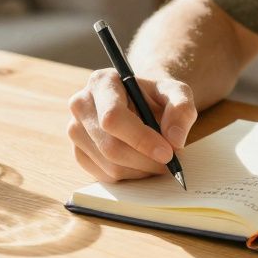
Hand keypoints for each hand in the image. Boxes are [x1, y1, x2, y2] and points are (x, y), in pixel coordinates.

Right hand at [67, 69, 197, 181]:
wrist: (143, 102)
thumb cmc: (158, 96)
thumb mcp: (178, 93)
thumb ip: (181, 109)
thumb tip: (174, 140)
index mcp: (102, 82)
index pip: (113, 117)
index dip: (141, 139)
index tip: (168, 153)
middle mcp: (81, 104)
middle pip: (110, 146)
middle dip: (145, 160)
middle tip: (169, 162)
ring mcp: (76, 130)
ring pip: (109, 165)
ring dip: (141, 169)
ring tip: (158, 159)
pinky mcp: (79, 152)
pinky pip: (105, 175)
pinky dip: (130, 175)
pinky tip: (142, 162)